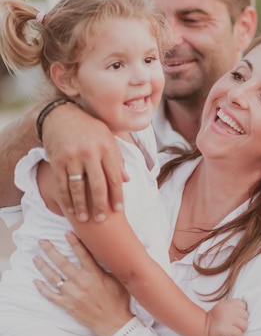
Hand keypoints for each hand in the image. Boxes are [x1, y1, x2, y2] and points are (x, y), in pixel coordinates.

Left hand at [33, 231, 132, 335]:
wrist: (113, 322)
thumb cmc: (119, 300)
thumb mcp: (119, 280)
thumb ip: (111, 267)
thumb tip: (112, 253)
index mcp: (95, 275)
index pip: (83, 254)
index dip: (74, 243)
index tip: (67, 233)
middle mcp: (81, 283)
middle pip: (63, 263)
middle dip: (51, 251)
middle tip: (42, 241)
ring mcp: (72, 294)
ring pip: (53, 278)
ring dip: (43, 266)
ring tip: (36, 257)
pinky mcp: (67, 305)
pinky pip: (50, 296)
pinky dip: (42, 289)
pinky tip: (36, 281)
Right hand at [42, 103, 127, 221]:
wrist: (61, 115)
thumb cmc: (90, 128)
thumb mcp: (108, 138)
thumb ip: (117, 159)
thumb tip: (127, 180)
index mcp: (107, 148)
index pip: (115, 177)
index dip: (118, 195)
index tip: (119, 209)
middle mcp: (91, 153)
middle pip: (98, 185)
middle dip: (101, 205)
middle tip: (102, 220)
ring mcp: (73, 157)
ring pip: (78, 187)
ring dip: (82, 206)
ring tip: (85, 218)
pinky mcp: (57, 160)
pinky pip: (62, 184)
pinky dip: (66, 198)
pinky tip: (69, 209)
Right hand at [205, 299, 248, 335]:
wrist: (201, 329)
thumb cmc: (213, 320)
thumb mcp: (222, 308)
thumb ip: (232, 307)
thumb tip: (245, 310)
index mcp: (227, 304)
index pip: (243, 305)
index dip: (241, 313)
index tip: (235, 318)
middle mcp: (228, 310)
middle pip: (245, 315)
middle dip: (241, 323)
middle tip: (234, 327)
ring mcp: (227, 319)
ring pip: (244, 325)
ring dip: (240, 331)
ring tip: (233, 332)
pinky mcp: (226, 329)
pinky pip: (240, 334)